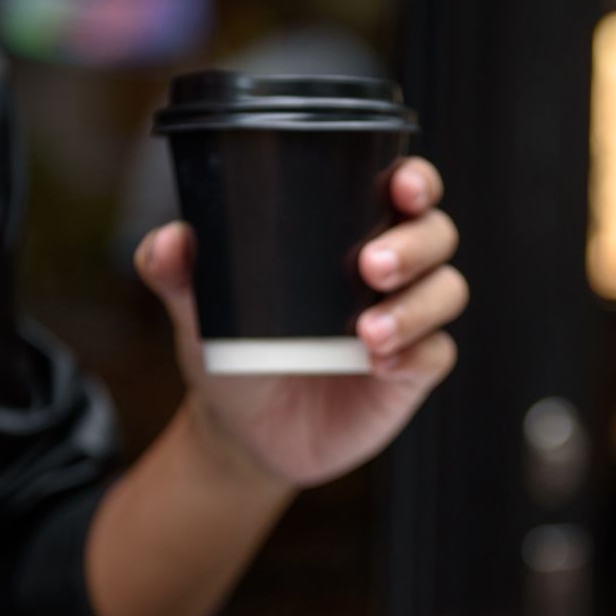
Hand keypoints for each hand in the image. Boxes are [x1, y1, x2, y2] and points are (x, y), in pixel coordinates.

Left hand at [135, 158, 468, 487]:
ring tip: (367, 332)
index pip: (399, 192)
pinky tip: (379, 364)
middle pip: (435, 235)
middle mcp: (386, 274)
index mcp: (346, 236)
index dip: (415, 180)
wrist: (241, 434)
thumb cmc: (232, 354)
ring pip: (445, 292)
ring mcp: (403, 324)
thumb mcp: (200, 313)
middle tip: (370, 265)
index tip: (402, 184)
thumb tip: (169, 240)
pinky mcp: (408, 376)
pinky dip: (415, 354)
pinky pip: (434, 355)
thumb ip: (177, 274)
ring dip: (415, 306)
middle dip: (414, 243)